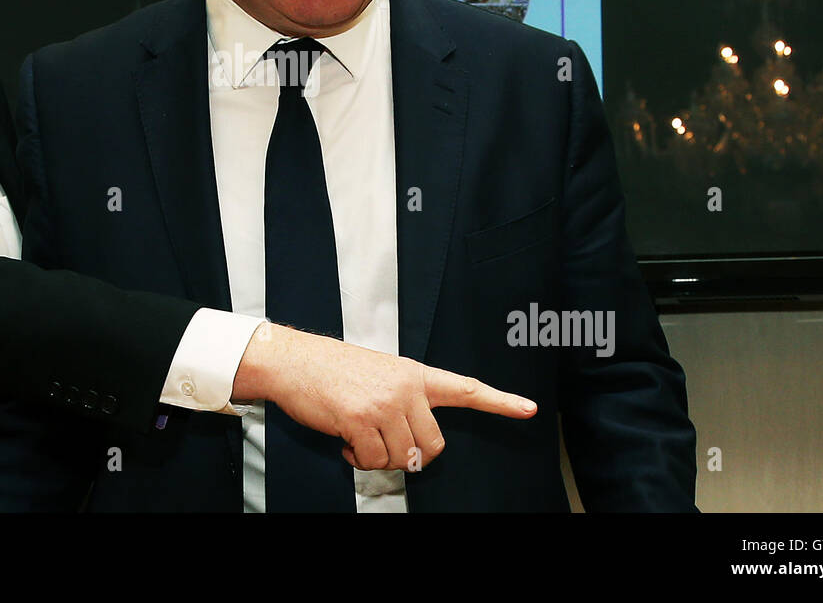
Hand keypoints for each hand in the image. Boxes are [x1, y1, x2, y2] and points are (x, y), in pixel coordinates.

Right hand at [231, 323, 535, 470]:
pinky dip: (358, 460)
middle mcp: (405, 388)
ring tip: (358, 436)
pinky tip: (345, 440)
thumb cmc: (332, 370)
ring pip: (403, 458)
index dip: (499, 401)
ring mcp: (384, 404)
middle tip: (383, 443)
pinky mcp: (360, 420)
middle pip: (433, 446)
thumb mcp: (379, 374)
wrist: (293, 362)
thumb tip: (413, 446)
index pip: (464, 388)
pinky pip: (373, 461)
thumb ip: (404, 401)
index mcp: (413, 373)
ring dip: (378, 457)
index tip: (528, 409)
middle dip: (410, 455)